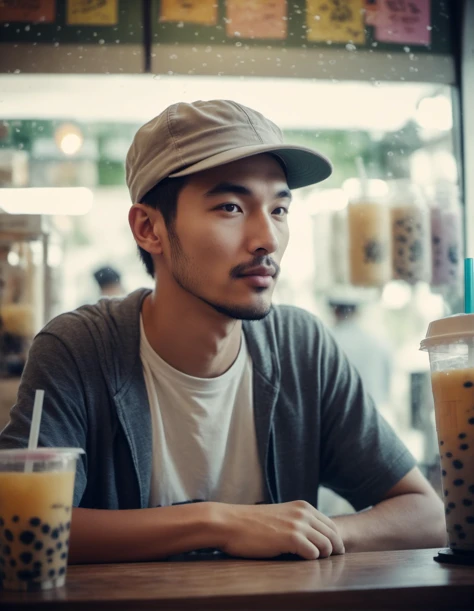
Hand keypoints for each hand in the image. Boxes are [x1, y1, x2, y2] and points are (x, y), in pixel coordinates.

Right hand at [216, 500, 344, 559]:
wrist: (229, 523)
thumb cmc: (250, 524)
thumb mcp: (280, 517)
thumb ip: (297, 523)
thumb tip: (313, 540)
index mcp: (302, 507)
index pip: (331, 526)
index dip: (334, 542)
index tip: (330, 554)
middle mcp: (303, 513)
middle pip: (333, 536)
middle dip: (333, 552)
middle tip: (325, 564)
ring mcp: (298, 525)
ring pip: (326, 546)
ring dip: (321, 558)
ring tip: (311, 564)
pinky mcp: (291, 538)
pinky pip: (313, 554)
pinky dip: (310, 561)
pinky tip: (299, 562)